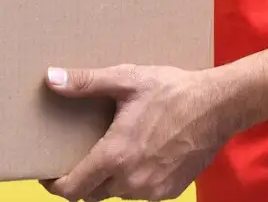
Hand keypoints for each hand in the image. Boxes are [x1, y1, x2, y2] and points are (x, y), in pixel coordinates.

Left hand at [40, 63, 230, 200]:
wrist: (219, 105)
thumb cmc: (173, 90)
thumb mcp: (127, 79)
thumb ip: (86, 82)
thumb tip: (50, 78)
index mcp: (116, 156)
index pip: (72, 189)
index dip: (55, 185)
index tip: (49, 174)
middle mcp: (131, 181)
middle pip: (92, 193)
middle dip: (83, 179)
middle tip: (82, 155)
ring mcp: (153, 190)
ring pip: (118, 193)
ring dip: (111, 178)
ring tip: (115, 151)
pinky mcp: (170, 191)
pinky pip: (142, 192)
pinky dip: (136, 179)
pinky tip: (142, 155)